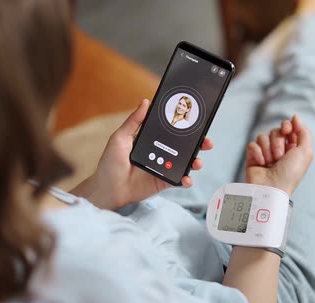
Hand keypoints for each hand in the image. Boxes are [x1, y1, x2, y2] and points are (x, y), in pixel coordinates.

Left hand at [79, 99, 212, 209]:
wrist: (108, 189)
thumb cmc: (110, 163)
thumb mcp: (120, 138)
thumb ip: (134, 121)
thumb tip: (145, 102)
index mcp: (151, 139)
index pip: (172, 130)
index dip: (185, 126)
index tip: (196, 121)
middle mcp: (160, 152)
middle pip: (184, 146)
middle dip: (199, 143)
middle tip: (206, 143)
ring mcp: (164, 167)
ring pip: (185, 162)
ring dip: (195, 161)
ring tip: (197, 163)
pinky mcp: (164, 182)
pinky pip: (179, 179)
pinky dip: (186, 180)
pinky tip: (187, 179)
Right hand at [245, 115, 312, 194]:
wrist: (272, 188)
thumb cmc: (290, 173)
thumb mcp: (305, 152)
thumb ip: (304, 132)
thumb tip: (295, 117)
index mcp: (293, 148)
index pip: (289, 128)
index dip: (287, 126)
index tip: (287, 129)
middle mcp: (279, 149)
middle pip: (275, 131)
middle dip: (278, 142)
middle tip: (280, 155)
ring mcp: (265, 153)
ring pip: (263, 136)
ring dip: (268, 149)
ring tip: (271, 162)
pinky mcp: (253, 157)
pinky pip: (252, 145)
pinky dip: (257, 153)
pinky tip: (262, 163)